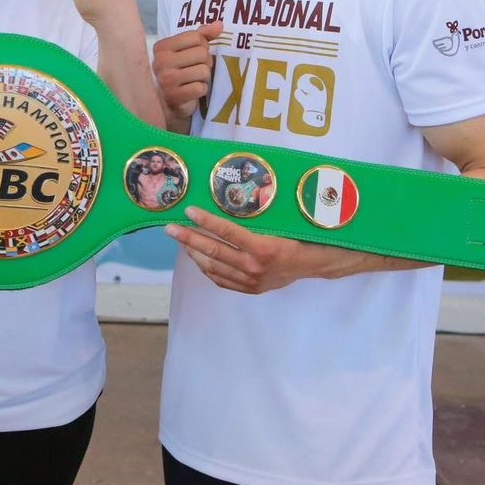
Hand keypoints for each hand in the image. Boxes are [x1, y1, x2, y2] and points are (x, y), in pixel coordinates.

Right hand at [152, 20, 222, 126]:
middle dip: (205, 62)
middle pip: (202, 53)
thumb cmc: (179, 72)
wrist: (166, 102)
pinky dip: (201, 90)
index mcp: (162, 47)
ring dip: (204, 77)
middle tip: (195, 69)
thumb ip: (202, 35)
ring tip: (194, 80)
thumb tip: (220, 24)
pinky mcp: (174, 96)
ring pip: (203, 71)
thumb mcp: (186, 50)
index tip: (193, 54)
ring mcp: (166, 80)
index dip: (202, 46)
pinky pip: (200, 88)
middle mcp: (161, 62)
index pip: (196, 37)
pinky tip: (192, 91)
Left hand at [165, 206, 356, 292]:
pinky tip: (197, 256)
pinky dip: (206, 267)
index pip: (228, 233)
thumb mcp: (280, 223)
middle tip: (170, 228)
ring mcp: (251, 281)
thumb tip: (228, 195)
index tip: (189, 210)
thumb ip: (255, 217)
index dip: (206, 221)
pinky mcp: (249, 289)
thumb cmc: (297, 236)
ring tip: (181, 240)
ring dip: (194, 252)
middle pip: (213, 251)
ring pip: (213, 267)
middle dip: (188, 238)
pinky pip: (220, 279)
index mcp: (264, 249)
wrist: (314, 264)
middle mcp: (254, 267)